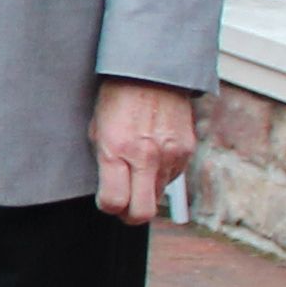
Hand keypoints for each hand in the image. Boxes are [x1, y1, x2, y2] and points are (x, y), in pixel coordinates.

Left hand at [92, 78, 197, 219]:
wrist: (153, 71)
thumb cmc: (117, 100)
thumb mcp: (98, 131)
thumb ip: (104, 165)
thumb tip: (110, 193)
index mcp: (117, 150)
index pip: (114, 202)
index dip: (108, 207)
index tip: (107, 199)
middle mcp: (146, 156)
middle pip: (142, 213)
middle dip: (130, 215)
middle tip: (124, 205)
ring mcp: (170, 154)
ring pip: (158, 195)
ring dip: (146, 190)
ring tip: (137, 167)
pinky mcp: (187, 149)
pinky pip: (172, 176)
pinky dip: (161, 173)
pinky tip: (153, 154)